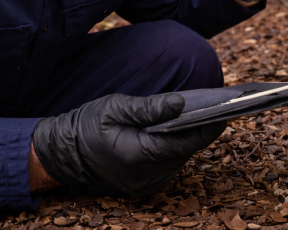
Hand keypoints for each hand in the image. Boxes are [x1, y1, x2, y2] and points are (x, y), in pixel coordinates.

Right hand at [32, 93, 224, 196]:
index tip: (226, 111)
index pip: (182, 143)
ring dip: (190, 138)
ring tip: (208, 114)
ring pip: (178, 158)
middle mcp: (144, 175)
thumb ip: (149, 108)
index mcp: (136, 155)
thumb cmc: (87, 125)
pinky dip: (177, 146)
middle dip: (202, 130)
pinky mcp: (143, 183)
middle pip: (184, 152)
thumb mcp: (115, 107)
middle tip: (223, 108)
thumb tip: (181, 104)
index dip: (207, 127)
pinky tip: (184, 129)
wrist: (62, 152)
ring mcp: (144, 183)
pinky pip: (169, 163)